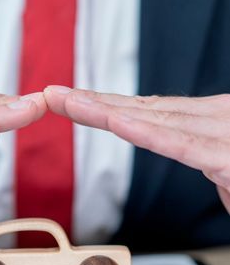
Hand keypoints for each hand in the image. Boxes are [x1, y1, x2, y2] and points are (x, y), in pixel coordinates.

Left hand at [45, 85, 229, 212]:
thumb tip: (208, 169)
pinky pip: (180, 144)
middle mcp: (210, 121)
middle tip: (51, 94)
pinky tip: (114, 121)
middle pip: (139, 110)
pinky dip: (144, 132)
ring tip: (63, 101)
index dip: (106, 108)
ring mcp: (220, 134)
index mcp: (208, 124)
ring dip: (101, 110)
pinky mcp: (228, 156)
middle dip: (90, 103)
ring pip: (150, 120)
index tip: (73, 103)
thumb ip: (217, 166)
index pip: (147, 114)